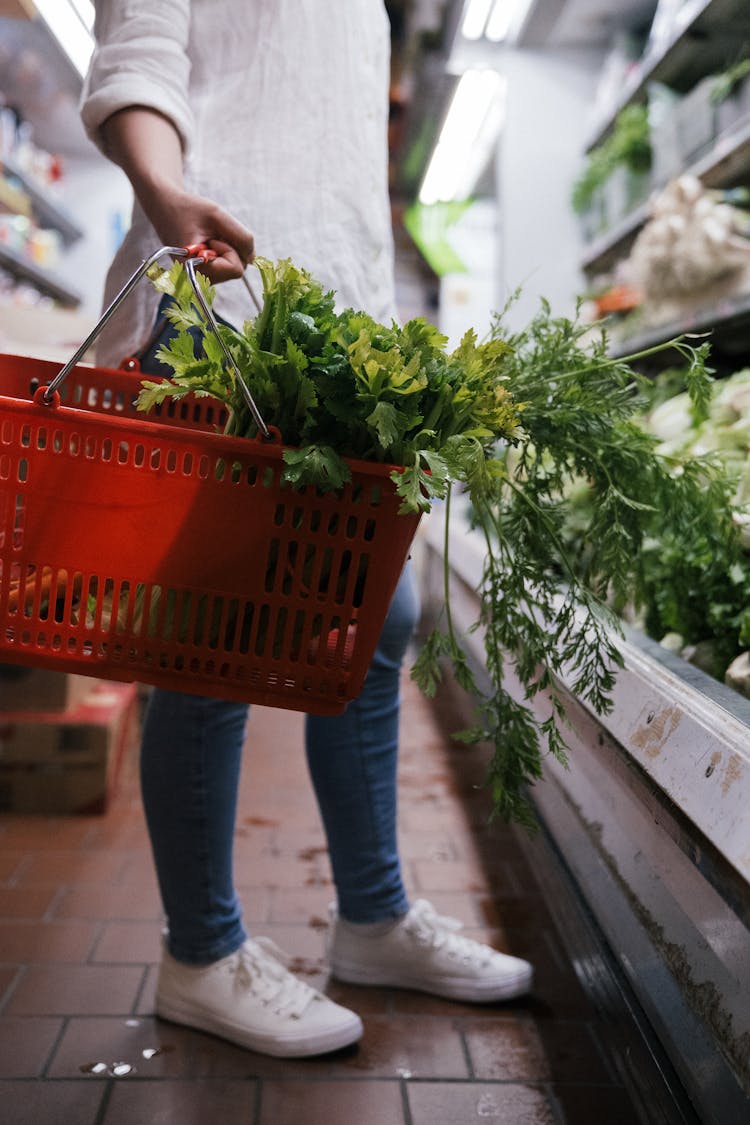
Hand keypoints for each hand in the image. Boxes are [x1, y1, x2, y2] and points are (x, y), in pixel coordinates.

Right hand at [98, 108, 254, 283]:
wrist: (165, 208)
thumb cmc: (189, 209)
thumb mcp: (218, 215)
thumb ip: (242, 237)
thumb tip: (253, 258)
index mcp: (196, 268)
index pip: (236, 269)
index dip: (230, 249)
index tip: (214, 237)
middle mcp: (198, 279)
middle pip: (237, 270)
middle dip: (230, 249)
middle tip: (210, 235)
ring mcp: (202, 278)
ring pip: (234, 268)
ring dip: (227, 249)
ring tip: (207, 237)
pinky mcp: (205, 274)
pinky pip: (228, 265)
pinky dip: (224, 251)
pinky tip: (207, 242)